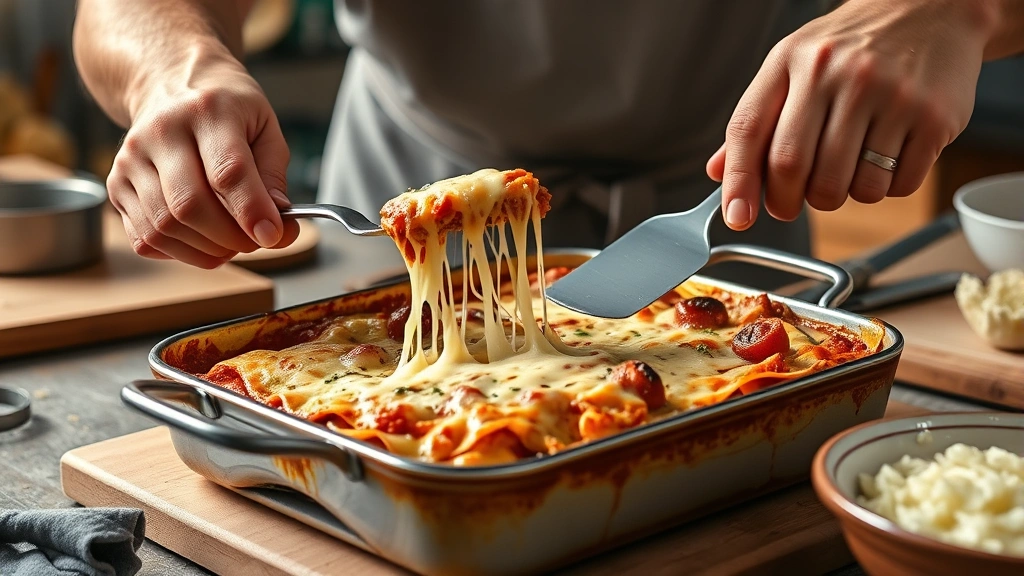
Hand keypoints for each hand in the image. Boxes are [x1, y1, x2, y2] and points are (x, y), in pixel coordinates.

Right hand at [107, 44, 299, 267]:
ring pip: (164, 227)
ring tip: (231, 243)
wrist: (168, 83)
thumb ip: (273, 177)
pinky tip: (201, 239)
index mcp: (208, 110)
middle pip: (190, 205)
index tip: (273, 235)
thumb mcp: (264, 127)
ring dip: (206, 250)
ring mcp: (131, 159)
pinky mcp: (116, 184)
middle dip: (229, 238)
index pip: (228, 171)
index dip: (251, 211)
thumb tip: (277, 227)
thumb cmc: (226, 110)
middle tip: (255, 242)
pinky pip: (145, 237)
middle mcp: (162, 131)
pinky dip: (180, 252)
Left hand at [706, 0, 993, 229]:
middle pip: (793, 168)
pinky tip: (887, 155)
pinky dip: (886, 187)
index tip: (737, 216)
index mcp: (791, 61)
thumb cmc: (852, 45)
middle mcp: (836, 73)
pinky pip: (896, 186)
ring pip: (848, 188)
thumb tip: (719, 172)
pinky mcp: (931, 117)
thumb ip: (756, 120)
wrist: (930, 8)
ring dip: (842, 196)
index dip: (739, 183)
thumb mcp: (792, 65)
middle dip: (787, 202)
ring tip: (849, 167)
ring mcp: (887, 94)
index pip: (749, 131)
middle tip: (794, 201)